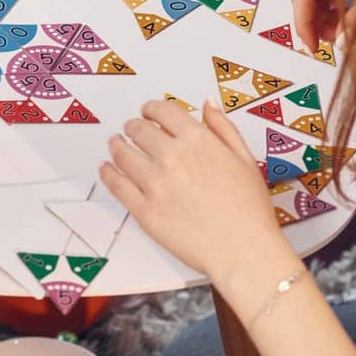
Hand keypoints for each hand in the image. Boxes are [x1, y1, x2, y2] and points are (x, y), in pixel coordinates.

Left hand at [100, 100, 287, 279]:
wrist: (244, 250)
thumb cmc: (249, 210)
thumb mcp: (245, 159)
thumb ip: (223, 128)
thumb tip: (208, 104)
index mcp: (197, 140)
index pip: (162, 111)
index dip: (151, 109)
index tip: (148, 112)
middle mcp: (172, 157)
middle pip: (138, 130)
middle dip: (133, 126)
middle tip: (131, 129)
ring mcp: (155, 184)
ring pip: (122, 154)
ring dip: (116, 145)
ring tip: (115, 144)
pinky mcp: (145, 211)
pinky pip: (117, 185)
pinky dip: (108, 173)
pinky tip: (106, 169)